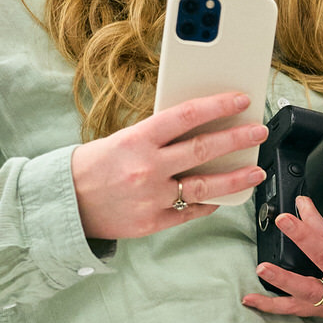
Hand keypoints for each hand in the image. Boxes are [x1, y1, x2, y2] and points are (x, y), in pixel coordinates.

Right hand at [70, 92, 266, 242]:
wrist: (64, 204)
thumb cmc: (93, 167)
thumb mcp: (122, 140)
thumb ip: (157, 136)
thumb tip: (197, 128)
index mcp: (137, 139)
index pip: (187, 115)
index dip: (218, 106)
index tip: (240, 100)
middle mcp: (147, 167)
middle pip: (203, 149)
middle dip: (237, 139)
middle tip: (258, 132)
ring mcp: (151, 197)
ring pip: (205, 186)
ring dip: (236, 178)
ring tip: (256, 171)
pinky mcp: (152, 222)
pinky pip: (190, 212)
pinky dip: (209, 204)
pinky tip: (223, 198)